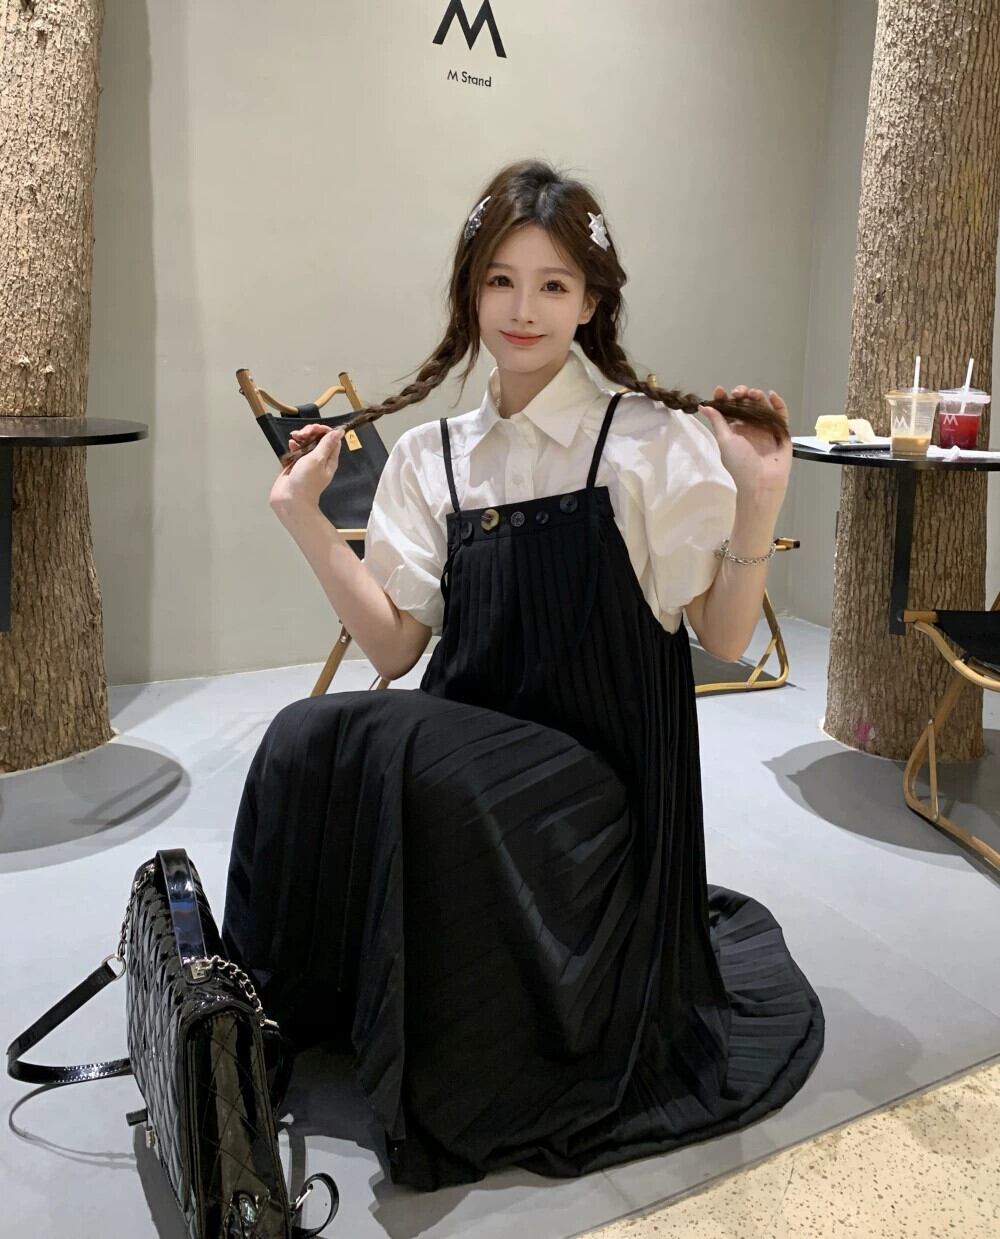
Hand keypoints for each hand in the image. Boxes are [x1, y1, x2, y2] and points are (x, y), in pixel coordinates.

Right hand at [269, 423, 342, 516]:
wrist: (290, 500)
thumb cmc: (305, 482)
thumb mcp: (317, 460)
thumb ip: (326, 445)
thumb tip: (339, 432)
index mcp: (329, 459)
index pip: (332, 439)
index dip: (324, 430)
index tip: (313, 429)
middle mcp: (320, 460)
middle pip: (319, 439)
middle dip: (310, 432)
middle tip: (302, 434)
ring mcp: (308, 462)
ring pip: (307, 443)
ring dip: (301, 436)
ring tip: (294, 436)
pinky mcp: (296, 464)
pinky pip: (297, 450)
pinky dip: (294, 445)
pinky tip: (291, 443)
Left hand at [699, 386, 791, 507]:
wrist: (761, 482)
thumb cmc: (740, 464)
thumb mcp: (725, 441)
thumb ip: (717, 422)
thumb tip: (703, 407)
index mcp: (735, 431)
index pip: (729, 410)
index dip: (724, 399)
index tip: (720, 391)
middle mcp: (750, 428)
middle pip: (746, 405)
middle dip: (741, 395)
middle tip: (738, 393)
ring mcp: (766, 429)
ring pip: (762, 406)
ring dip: (757, 396)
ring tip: (752, 393)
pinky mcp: (781, 431)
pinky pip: (781, 414)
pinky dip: (778, 403)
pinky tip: (771, 395)